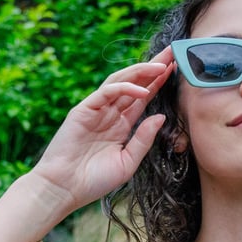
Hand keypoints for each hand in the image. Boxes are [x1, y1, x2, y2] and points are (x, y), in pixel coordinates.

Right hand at [0, 47, 173, 241]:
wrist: (64, 189)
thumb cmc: (93, 181)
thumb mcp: (128, 163)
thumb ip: (143, 140)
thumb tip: (161, 117)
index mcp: (120, 125)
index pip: (142, 98)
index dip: (158, 82)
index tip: (177, 69)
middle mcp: (109, 114)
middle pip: (134, 83)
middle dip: (153, 67)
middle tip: (173, 52)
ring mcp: (96, 110)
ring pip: (120, 81)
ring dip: (141, 71)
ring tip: (162, 65)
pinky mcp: (83, 110)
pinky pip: (106, 92)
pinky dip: (124, 88)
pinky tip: (143, 90)